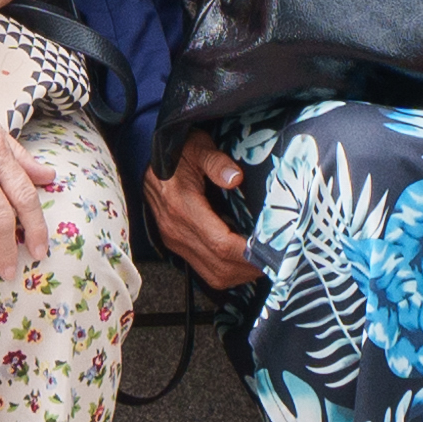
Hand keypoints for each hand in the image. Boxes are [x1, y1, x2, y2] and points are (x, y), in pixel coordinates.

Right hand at [142, 147, 257, 295]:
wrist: (145, 160)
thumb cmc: (175, 152)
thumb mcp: (197, 147)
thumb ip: (215, 161)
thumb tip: (236, 178)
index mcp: (181, 207)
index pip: (220, 243)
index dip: (247, 252)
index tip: (271, 250)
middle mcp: (176, 231)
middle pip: (220, 266)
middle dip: (250, 268)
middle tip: (277, 261)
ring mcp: (175, 241)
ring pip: (213, 275)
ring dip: (241, 275)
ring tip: (264, 264)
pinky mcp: (176, 245)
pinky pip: (205, 270)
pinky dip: (228, 272)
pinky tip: (244, 262)